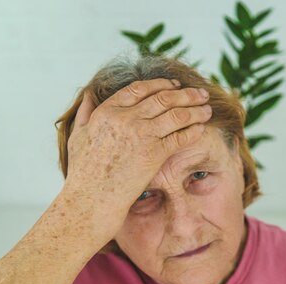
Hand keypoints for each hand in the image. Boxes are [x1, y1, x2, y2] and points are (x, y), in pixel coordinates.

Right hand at [61, 79, 211, 237]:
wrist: (93, 198)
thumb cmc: (84, 171)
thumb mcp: (78, 134)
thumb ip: (85, 111)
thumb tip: (89, 93)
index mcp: (108, 111)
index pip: (140, 88)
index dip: (161, 84)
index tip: (175, 85)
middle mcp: (126, 119)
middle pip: (164, 98)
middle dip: (187, 94)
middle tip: (201, 93)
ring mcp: (142, 136)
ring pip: (177, 114)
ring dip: (196, 109)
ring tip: (207, 109)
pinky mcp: (154, 154)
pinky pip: (180, 137)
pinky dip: (193, 130)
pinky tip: (201, 128)